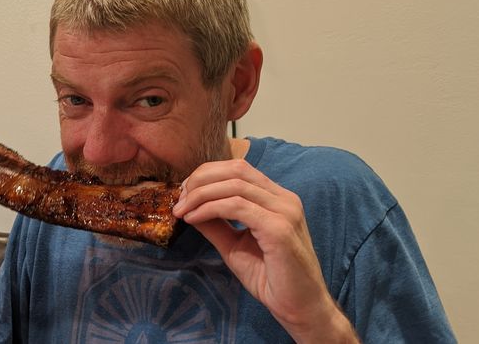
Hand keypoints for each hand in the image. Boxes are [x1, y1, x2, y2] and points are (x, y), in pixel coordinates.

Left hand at [173, 159, 356, 341]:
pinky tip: (194, 219)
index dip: (207, 174)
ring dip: (201, 195)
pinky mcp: (279, 229)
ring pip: (235, 185)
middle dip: (201, 180)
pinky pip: (237, 207)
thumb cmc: (271, 279)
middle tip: (179, 199)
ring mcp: (285, 211)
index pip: (239, 169)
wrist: (299, 309)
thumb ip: (215, 224)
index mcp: (277, 198)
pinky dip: (210, 209)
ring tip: (182, 210)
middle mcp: (284, 199)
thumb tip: (188, 206)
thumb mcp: (234, 245)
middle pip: (236, 170)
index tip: (184, 192)